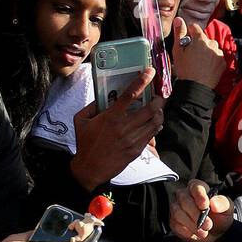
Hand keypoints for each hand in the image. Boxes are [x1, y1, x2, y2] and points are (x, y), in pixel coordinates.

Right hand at [67, 68, 163, 189]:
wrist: (90, 169)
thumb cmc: (85, 143)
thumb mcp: (81, 120)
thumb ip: (91, 105)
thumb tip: (103, 96)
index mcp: (111, 117)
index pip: (131, 94)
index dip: (142, 80)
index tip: (150, 72)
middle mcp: (124, 127)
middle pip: (150, 108)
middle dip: (159, 99)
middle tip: (160, 94)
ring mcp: (132, 139)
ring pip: (155, 122)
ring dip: (160, 113)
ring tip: (159, 108)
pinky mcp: (137, 150)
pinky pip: (152, 135)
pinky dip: (156, 126)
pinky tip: (155, 123)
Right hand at [170, 17, 226, 87]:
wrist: (196, 88)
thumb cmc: (185, 70)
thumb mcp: (178, 51)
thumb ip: (179, 33)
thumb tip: (179, 19)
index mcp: (199, 39)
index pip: (194, 27)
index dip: (189, 32)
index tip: (186, 41)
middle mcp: (211, 44)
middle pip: (204, 38)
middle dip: (198, 43)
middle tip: (191, 55)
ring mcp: (218, 53)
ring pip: (211, 47)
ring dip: (206, 51)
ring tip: (198, 62)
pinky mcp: (222, 63)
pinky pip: (217, 57)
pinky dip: (212, 60)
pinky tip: (205, 67)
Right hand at [170, 179, 233, 241]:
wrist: (216, 233)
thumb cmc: (220, 216)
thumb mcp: (227, 209)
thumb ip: (222, 204)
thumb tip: (214, 203)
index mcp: (198, 188)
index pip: (195, 187)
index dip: (199, 196)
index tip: (205, 206)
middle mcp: (185, 195)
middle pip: (185, 200)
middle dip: (196, 214)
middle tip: (208, 225)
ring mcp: (177, 207)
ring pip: (178, 213)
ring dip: (192, 225)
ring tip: (204, 232)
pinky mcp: (173, 221)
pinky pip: (176, 224)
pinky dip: (187, 231)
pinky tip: (196, 234)